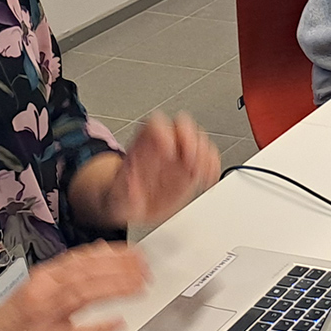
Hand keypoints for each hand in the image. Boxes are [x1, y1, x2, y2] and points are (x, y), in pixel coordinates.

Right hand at [0, 241, 149, 330]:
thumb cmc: (6, 325)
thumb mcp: (34, 290)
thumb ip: (65, 274)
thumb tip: (99, 253)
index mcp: (41, 278)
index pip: (82, 258)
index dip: (112, 253)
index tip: (136, 252)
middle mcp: (43, 293)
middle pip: (88, 274)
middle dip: (121, 268)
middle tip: (146, 268)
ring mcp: (44, 317)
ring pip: (84, 295)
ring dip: (116, 288)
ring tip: (140, 286)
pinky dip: (98, 327)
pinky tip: (118, 323)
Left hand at [94, 112, 221, 230]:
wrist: (132, 206)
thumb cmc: (122, 198)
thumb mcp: (116, 199)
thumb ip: (124, 191)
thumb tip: (130, 184)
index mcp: (142, 146)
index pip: (155, 124)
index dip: (164, 133)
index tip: (168, 151)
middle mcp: (163, 145)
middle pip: (182, 124)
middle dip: (191, 140)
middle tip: (190, 162)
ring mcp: (180, 154)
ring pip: (200, 137)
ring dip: (204, 154)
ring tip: (201, 173)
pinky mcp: (193, 166)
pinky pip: (209, 156)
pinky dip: (213, 165)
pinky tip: (209, 179)